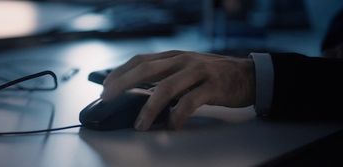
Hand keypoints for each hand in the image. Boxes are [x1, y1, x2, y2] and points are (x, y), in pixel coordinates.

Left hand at [101, 50, 254, 129]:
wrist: (248, 74)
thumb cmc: (213, 74)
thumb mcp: (187, 68)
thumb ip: (166, 75)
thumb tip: (139, 91)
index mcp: (174, 56)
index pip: (141, 60)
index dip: (121, 71)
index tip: (106, 85)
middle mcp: (183, 60)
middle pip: (147, 70)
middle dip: (123, 84)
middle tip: (108, 98)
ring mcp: (198, 72)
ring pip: (166, 88)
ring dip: (148, 108)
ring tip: (139, 124)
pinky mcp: (212, 87)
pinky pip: (190, 103)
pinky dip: (177, 116)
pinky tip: (171, 126)